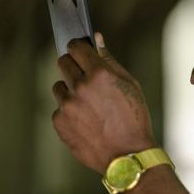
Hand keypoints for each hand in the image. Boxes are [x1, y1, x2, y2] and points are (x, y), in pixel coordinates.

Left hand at [51, 32, 156, 173]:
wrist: (127, 155)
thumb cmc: (134, 118)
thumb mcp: (130, 84)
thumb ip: (109, 59)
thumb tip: (96, 37)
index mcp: (99, 73)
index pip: (76, 47)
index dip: (79, 47)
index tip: (81, 51)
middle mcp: (80, 86)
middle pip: (63, 62)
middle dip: (73, 66)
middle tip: (86, 77)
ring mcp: (67, 105)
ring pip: (59, 86)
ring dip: (70, 90)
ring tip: (89, 105)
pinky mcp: (59, 122)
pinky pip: (59, 108)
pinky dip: (69, 112)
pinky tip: (87, 121)